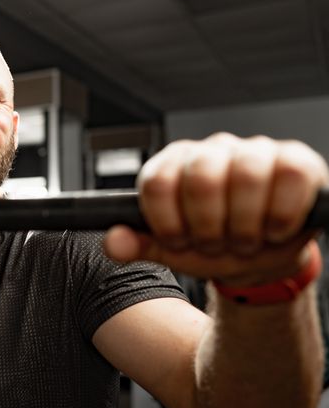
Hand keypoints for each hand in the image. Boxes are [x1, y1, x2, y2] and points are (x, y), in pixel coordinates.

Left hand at [103, 133, 328, 285]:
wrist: (261, 256)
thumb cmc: (214, 245)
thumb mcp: (172, 250)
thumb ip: (137, 245)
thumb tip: (112, 242)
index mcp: (172, 166)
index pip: (157, 182)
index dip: (166, 221)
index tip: (178, 242)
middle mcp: (210, 152)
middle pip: (201, 178)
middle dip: (208, 226)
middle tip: (215, 246)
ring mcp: (254, 151)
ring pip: (246, 174)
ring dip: (244, 225)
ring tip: (244, 242)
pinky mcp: (295, 160)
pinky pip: (290, 174)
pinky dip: (281, 215)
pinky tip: (274, 231)